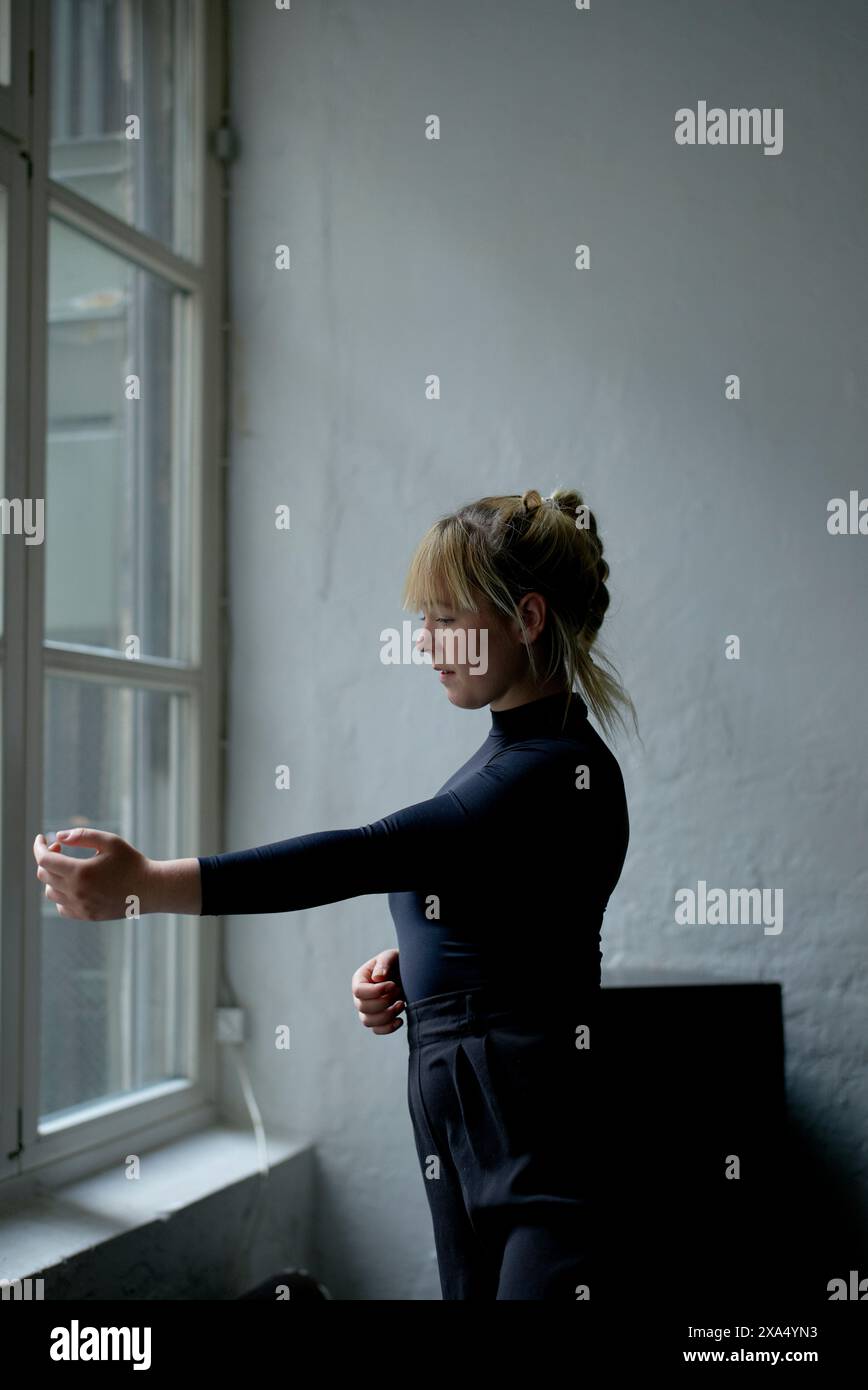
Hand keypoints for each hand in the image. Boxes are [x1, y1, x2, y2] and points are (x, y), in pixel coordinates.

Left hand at [32, 828, 151, 920]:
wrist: (150, 889)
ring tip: (69, 867)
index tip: (41, 839)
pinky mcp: (86, 916)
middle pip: (44, 875)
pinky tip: (73, 885)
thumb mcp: (110, 841)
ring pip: (50, 892)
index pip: (45, 860)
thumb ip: (82, 835)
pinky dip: (61, 895)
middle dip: (48, 858)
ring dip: (53, 877)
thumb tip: (58, 836)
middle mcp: (76, 892)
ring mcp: (80, 907)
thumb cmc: (132, 862)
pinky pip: (61, 907)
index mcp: (80, 872)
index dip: (39, 847)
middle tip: (61, 848)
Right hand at [351, 949, 405, 1034]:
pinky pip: (377, 1030)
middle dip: (384, 1001)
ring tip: (402, 1004)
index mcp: (360, 979)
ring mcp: (367, 1010)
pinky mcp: (377, 1020)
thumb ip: (384, 964)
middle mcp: (360, 996)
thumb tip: (377, 978)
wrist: (408, 974)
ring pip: (368, 1021)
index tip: (393, 985)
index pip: (359, 991)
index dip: (376, 991)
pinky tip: (401, 1019)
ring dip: (387, 1015)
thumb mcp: (391, 957)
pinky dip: (388, 1028)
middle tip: (399, 990)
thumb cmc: (397, 962)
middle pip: (363, 1007)